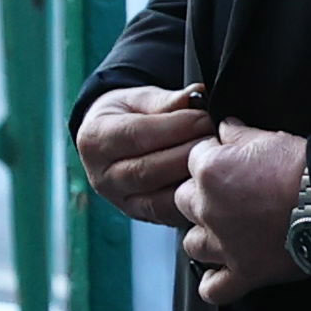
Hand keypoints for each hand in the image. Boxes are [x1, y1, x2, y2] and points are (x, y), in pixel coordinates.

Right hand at [76, 84, 212, 225]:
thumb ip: (167, 101)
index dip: (175, 127)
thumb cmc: (132, 115)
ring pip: (160, 197)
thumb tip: (195, 95)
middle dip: (188, 154)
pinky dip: (192, 202)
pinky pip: (170, 214)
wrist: (117, 140)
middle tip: (216, 140)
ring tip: (216, 161)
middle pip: (148, 170)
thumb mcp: (142, 99)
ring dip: (192, 179)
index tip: (203, 118)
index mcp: (94, 139)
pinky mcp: (142, 214)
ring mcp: (121, 200)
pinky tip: (210, 186)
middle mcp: (101, 174)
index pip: (136, 135)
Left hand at [175, 115, 308, 306]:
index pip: (194, 160)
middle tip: (229, 196)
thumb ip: (238, 133)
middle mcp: (208, 209)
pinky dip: (214, 284)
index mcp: (210, 171)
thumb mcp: (269, 137)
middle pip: (184, 201)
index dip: (213, 159)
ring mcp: (224, 244)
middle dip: (202, 197)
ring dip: (204, 236)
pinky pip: (214, 289)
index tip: (230, 162)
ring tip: (224, 231)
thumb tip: (226, 128)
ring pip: (192, 243)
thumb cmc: (305, 169)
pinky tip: (220, 274)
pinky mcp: (245, 272)